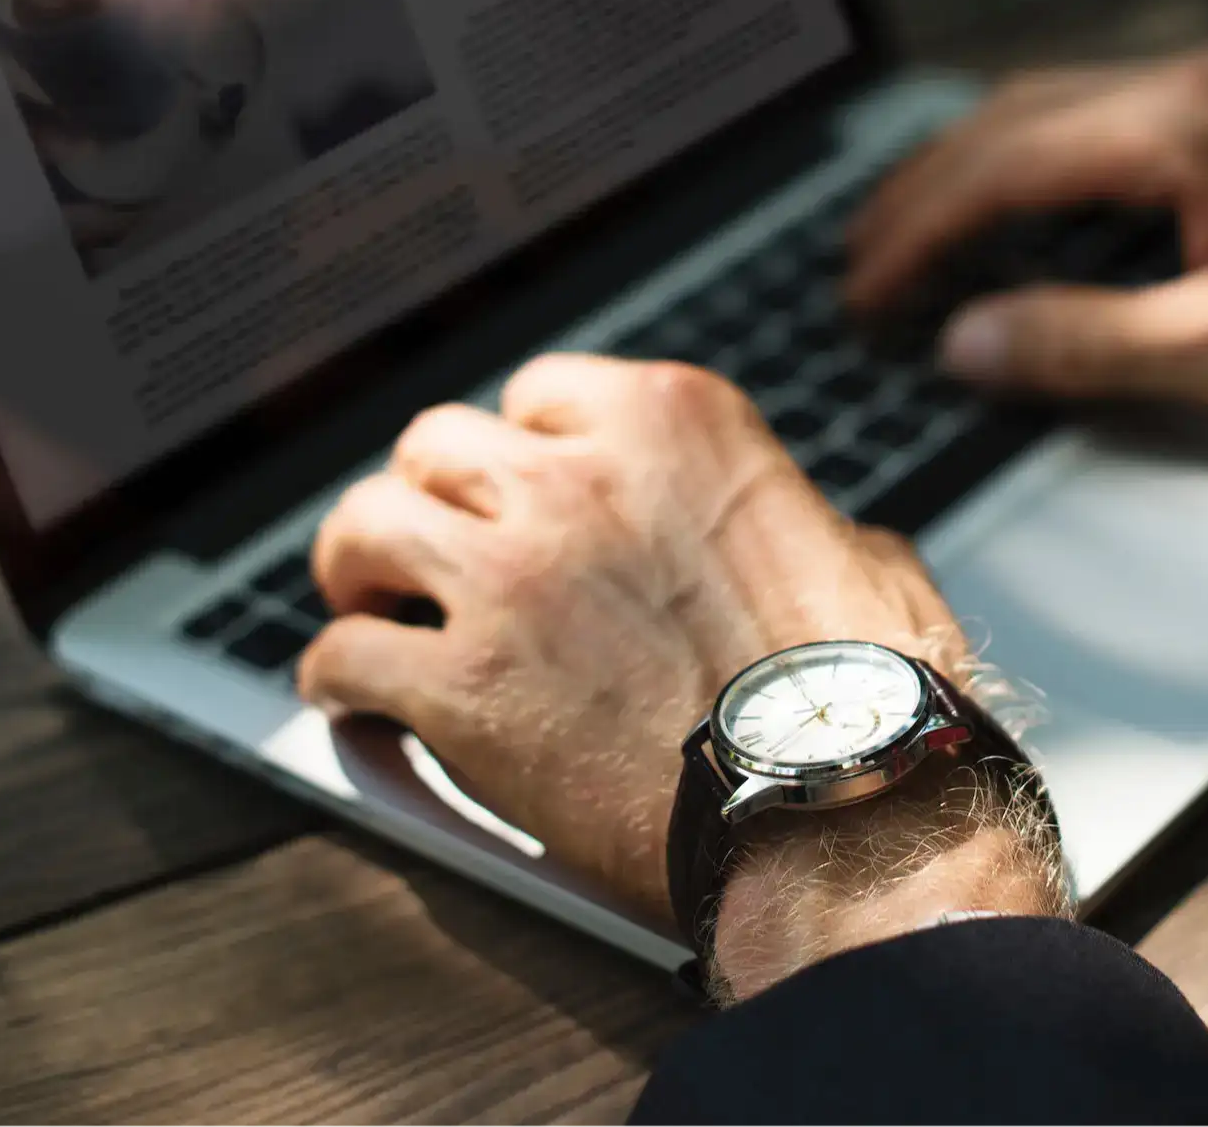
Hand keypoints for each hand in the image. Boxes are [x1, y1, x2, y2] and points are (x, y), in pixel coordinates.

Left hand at [296, 355, 1010, 932]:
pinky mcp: (460, 688)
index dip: (523, 449)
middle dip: (431, 497)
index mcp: (673, 424)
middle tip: (432, 548)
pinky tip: (354, 699)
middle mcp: (575, 478)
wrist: (839, 814)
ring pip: (362, 526)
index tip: (520, 490)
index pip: (542, 393)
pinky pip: (342, 656)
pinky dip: (339, 680)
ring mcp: (508, 579)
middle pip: (436, 445)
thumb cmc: (868, 700)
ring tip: (370, 605)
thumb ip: (793, 521)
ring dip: (360, 569)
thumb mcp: (861, 557)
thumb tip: (798, 538)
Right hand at [845, 44, 1207, 408]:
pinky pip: (1095, 110)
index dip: (911, 230)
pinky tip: (1021, 206)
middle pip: (1004, 116)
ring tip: (915, 236)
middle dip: (918, 189)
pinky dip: (1028, 156)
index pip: (997, 166)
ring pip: (1046, 103)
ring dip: (968, 165)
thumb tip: (970, 340)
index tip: (860, 289)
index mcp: (1180, 128)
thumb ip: (1092, 344)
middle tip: (858, 264)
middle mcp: (1187, 80)